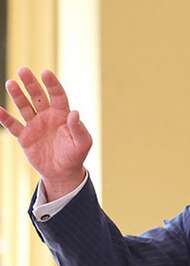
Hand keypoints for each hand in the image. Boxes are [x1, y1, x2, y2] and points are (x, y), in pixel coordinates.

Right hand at [0, 68, 91, 198]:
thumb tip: (74, 112)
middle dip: (31, 83)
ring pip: (24, 107)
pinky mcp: (24, 136)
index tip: (45, 72)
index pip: (57, 95)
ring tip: (11, 83)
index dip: (52, 84)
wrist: (62, 172)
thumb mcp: (82, 143)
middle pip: (38, 96)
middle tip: (23, 70)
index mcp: (62, 115)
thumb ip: (79, 128)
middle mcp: (47, 116)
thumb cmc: (75, 156)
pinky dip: (5, 118)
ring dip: (17, 95)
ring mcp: (35, 125)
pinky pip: (13, 125)